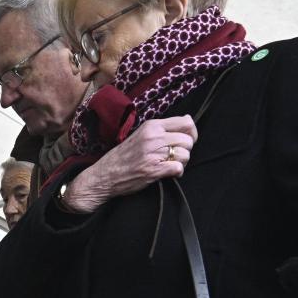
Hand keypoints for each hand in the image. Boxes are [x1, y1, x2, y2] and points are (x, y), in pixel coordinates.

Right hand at [62, 116, 198, 211]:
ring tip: (169, 165)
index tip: (185, 141)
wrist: (105, 175)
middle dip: (185, 150)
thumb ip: (162, 129)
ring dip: (181, 162)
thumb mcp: (141, 134)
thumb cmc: (124, 156)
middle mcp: (153, 137)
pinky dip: (177, 172)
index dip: (191, 133)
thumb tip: (188, 122)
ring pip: (185, 154)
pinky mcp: (153, 170)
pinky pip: (178, 168)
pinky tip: (168, 173)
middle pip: (188, 140)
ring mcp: (153, 153)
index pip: (186, 123)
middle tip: (174, 156)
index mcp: (152, 126)